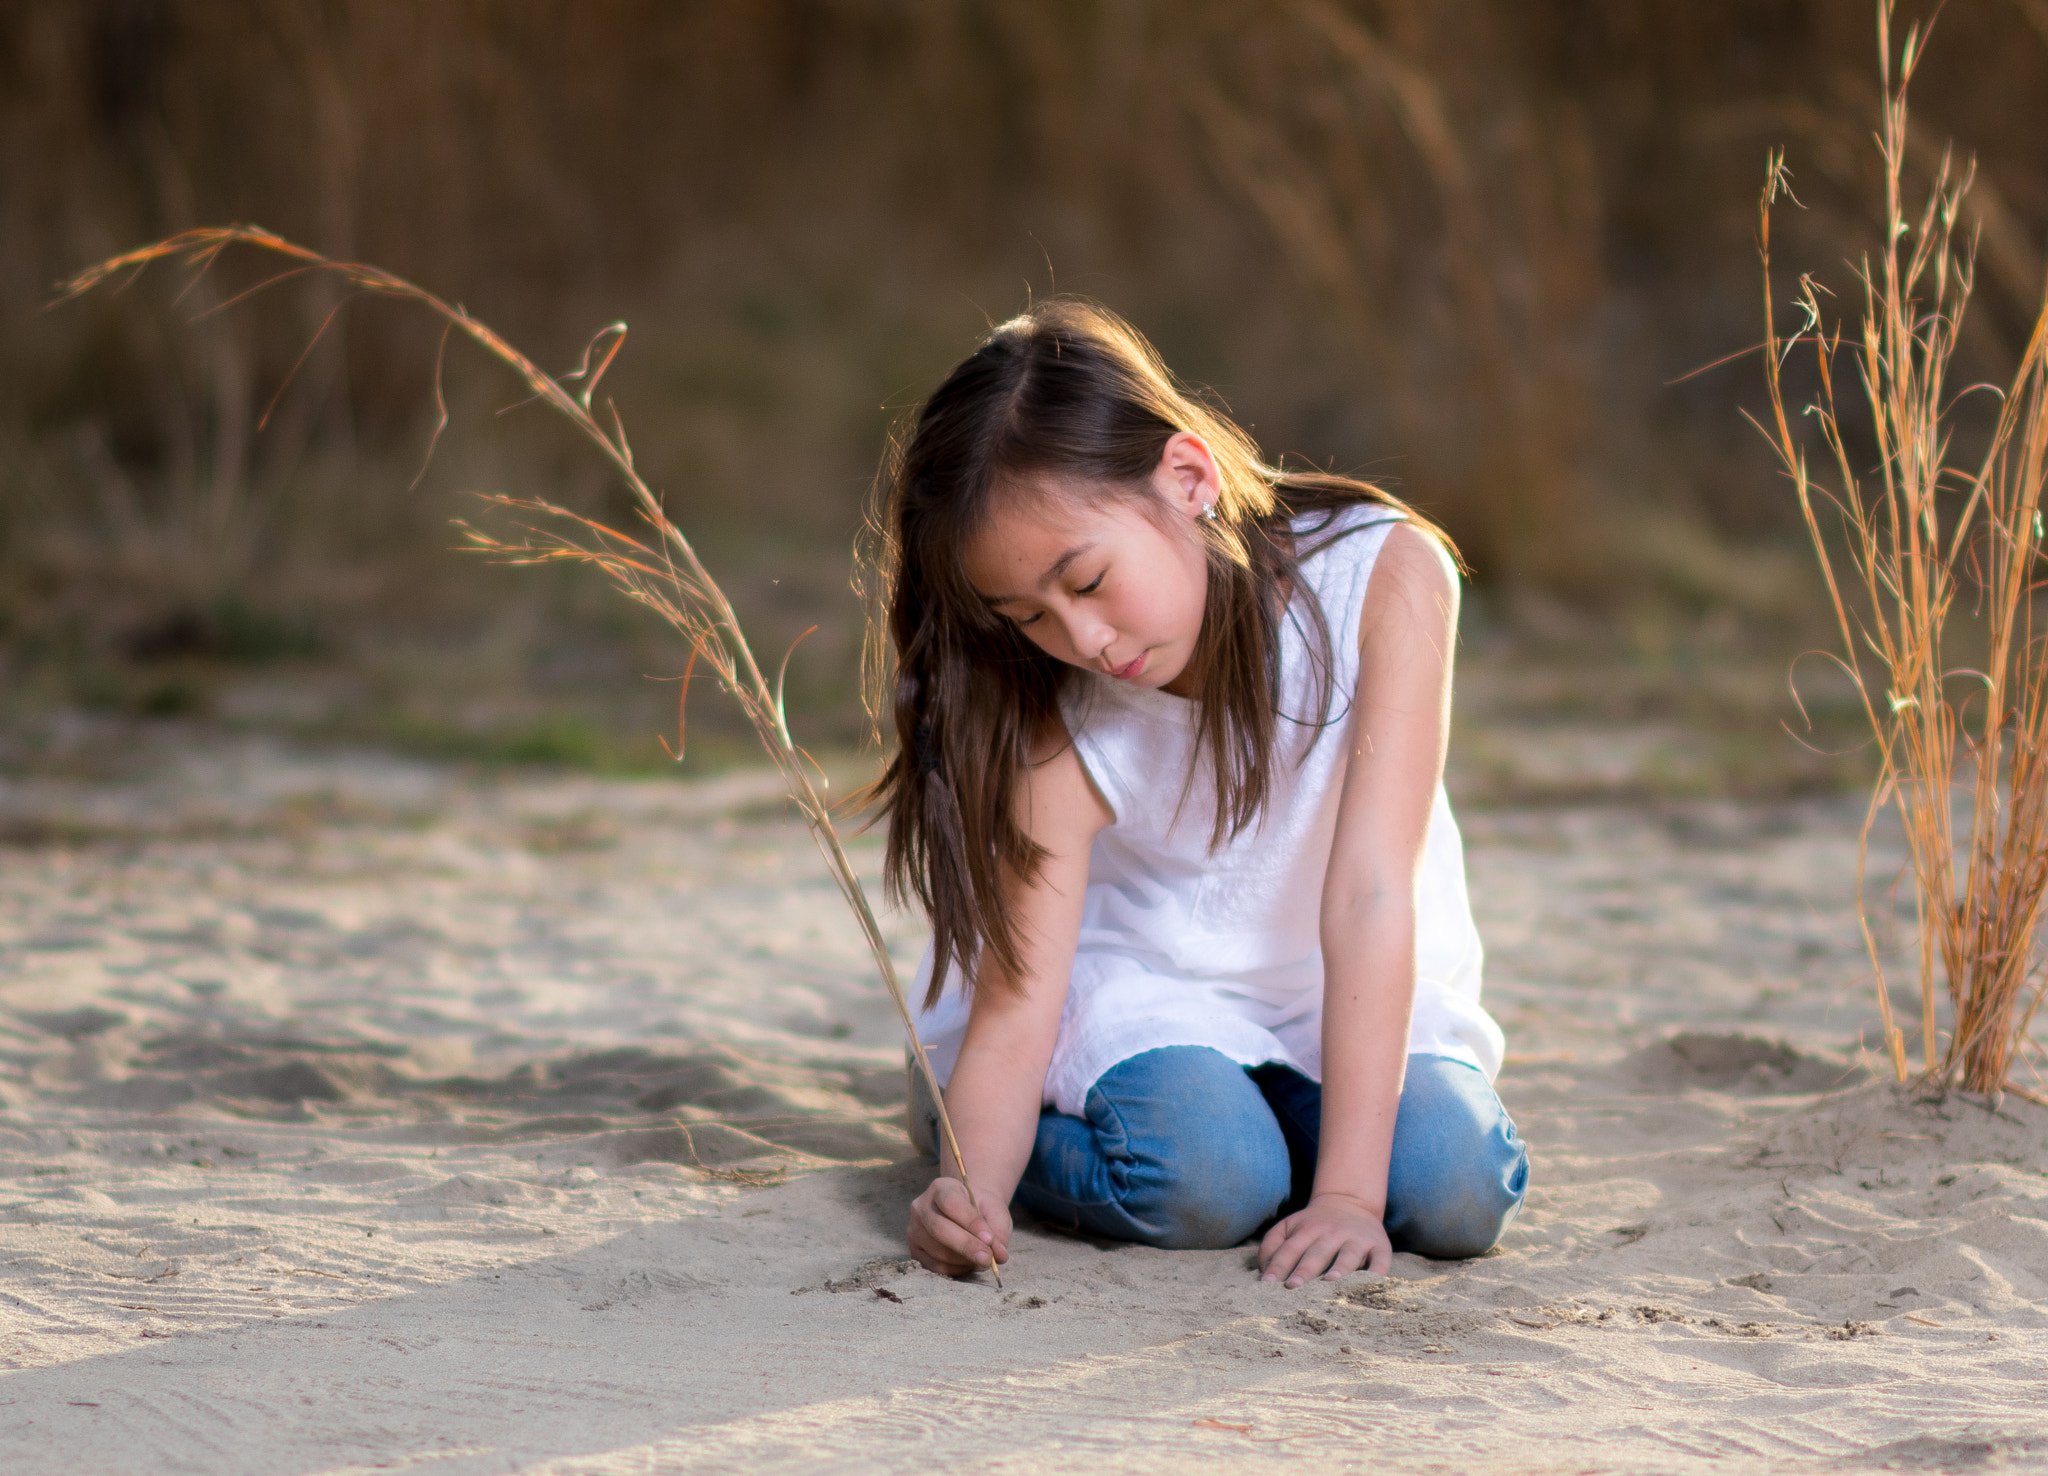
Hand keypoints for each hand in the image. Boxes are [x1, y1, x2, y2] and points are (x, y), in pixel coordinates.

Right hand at [907, 1175, 1011, 1275]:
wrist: (968, 1212)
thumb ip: (999, 1230)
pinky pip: (935, 1266)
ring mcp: (914, 1229)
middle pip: (939, 1229)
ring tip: (983, 1259)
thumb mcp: (995, 1211)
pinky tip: (969, 1264)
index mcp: (941, 1188)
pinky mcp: (915, 1250)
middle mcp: (921, 1207)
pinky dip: (956, 1269)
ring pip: (938, 1251)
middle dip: (966, 1246)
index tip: (990, 1239)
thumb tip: (999, 1256)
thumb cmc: (981, 1209)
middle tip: (988, 1259)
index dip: (970, 1223)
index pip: (951, 1204)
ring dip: (964, 1260)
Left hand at [1257, 1191, 1391, 1287]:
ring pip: (1348, 1255)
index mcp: (1307, 1229)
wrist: (1350, 1203)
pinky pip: (1380, 1260)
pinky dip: (1377, 1272)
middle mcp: (1332, 1233)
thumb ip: (1271, 1246)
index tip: (1267, 1283)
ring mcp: (1357, 1240)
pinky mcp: (1379, 1247)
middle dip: (1304, 1270)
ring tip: (1330, 1281)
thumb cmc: (1313, 1226)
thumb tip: (1263, 1273)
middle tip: (1292, 1287)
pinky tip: (1372, 1283)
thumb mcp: (1289, 1227)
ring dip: (1340, 1268)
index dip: (1278, 1265)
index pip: (1290, 1249)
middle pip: (1316, 1253)